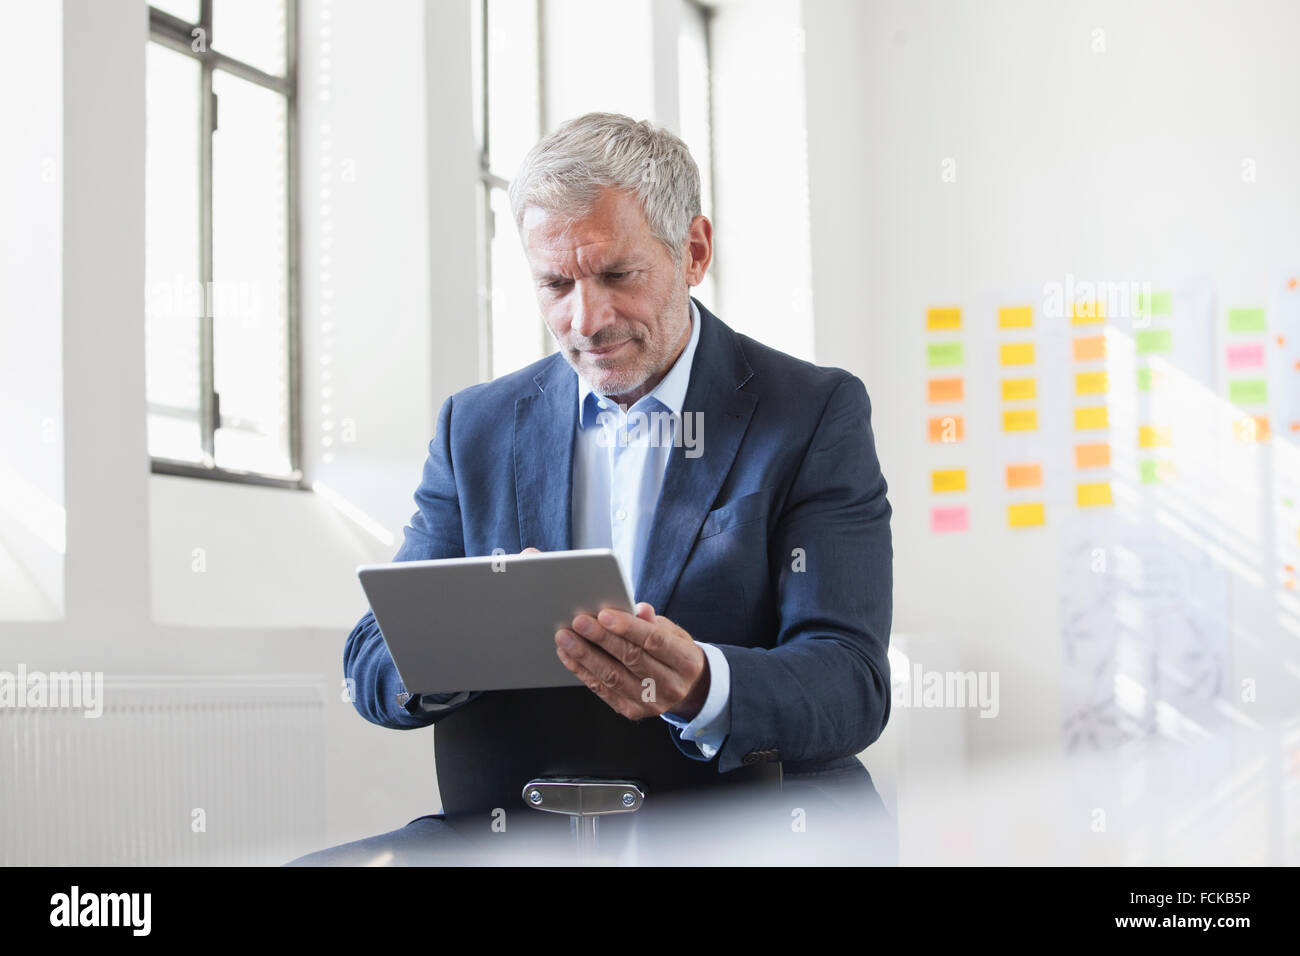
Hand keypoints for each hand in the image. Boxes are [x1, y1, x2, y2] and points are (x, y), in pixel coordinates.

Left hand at [554, 603, 709, 720]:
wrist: (687, 690)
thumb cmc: (674, 652)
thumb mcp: (674, 634)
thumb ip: (654, 622)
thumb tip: (638, 608)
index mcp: (686, 661)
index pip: (655, 641)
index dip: (628, 627)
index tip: (604, 614)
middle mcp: (671, 686)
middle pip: (631, 659)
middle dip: (601, 638)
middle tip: (578, 622)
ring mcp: (651, 703)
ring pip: (613, 677)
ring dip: (585, 656)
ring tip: (565, 638)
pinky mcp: (633, 712)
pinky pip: (603, 690)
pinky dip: (584, 671)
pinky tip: (569, 655)